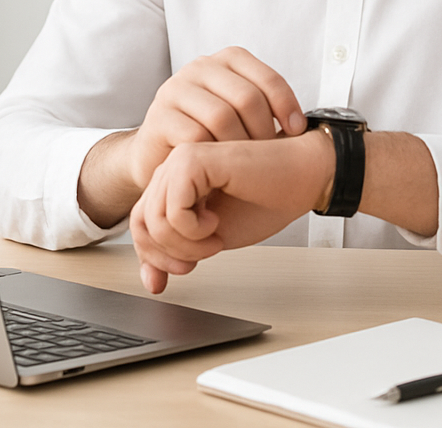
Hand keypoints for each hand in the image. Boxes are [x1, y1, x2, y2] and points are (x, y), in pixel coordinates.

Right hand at [124, 47, 305, 192]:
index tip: (297, 132)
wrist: (160, 156)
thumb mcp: (241, 112)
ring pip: (221, 117)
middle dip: (264, 130)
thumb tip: (313, 124)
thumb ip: (267, 106)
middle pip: (246, 97)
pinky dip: (213, 156)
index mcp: (225, 60)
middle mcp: (199, 68)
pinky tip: (220, 170)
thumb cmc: (211, 136)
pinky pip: (195, 136)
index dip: (287, 105)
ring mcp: (175, 90)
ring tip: (246, 166)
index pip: (266, 77)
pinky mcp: (158, 118)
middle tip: (268, 155)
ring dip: (240, 146)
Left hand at [131, 132, 332, 293]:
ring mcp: (180, 160)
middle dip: (171, 253)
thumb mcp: (211, 239)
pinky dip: (193, 229)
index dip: (154, 256)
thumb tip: (151, 282)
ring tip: (215, 238)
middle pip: (141, 223)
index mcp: (174, 183)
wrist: (302, 176)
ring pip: (154, 219)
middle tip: (205, 256)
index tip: (182, 272)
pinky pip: (173, 209)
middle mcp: (172, 168)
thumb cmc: (265, 201)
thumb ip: (178, 252)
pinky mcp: (193, 159)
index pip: (140, 223)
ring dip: (186, 243)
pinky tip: (217, 221)